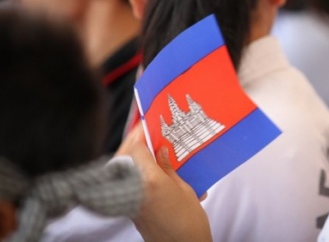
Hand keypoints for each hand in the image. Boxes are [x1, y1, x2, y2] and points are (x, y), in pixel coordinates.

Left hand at [117, 125, 211, 241]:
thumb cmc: (189, 222)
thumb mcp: (184, 189)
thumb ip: (168, 168)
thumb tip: (161, 150)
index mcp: (151, 181)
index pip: (137, 149)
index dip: (141, 133)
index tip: (147, 123)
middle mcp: (135, 189)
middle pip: (124, 157)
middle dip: (132, 141)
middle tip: (143, 131)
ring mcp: (130, 200)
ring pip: (123, 169)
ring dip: (131, 155)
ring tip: (146, 146)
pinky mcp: (131, 209)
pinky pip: (128, 182)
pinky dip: (134, 170)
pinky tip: (148, 166)